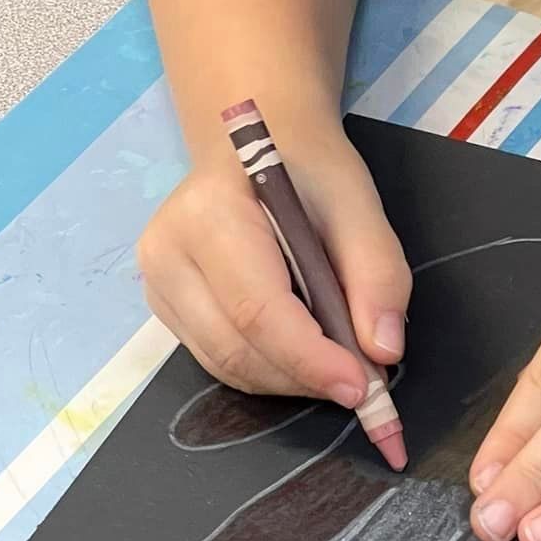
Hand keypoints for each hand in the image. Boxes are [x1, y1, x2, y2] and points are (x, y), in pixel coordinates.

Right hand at [136, 122, 411, 406]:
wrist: (259, 154)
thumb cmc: (309, 175)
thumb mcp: (359, 207)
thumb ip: (378, 276)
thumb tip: (383, 350)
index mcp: (209, 214)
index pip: (257, 308)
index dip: (311, 357)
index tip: (363, 386)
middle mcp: (167, 252)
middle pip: (237, 347)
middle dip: (306, 376)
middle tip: (365, 383)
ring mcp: (157, 283)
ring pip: (226, 365)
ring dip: (290, 380)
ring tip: (340, 367)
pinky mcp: (164, 306)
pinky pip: (217, 360)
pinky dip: (269, 370)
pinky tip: (305, 354)